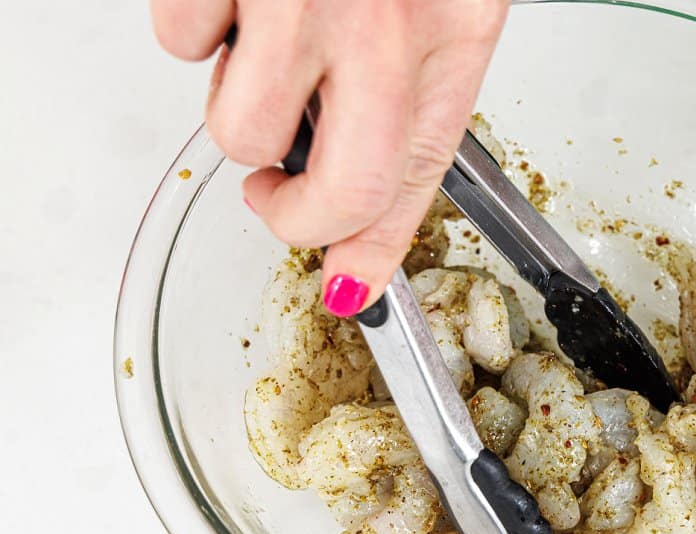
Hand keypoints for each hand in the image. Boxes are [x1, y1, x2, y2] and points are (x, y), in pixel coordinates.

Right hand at [151, 0, 507, 315]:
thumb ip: (410, 90)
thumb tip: (358, 213)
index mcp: (454, 27)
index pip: (416, 180)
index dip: (376, 247)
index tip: (352, 284)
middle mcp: (387, 22)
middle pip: (344, 190)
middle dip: (297, 215)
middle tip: (278, 191)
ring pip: (241, 130)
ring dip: (237, 103)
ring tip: (262, 47)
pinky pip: (181, 41)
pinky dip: (195, 27)